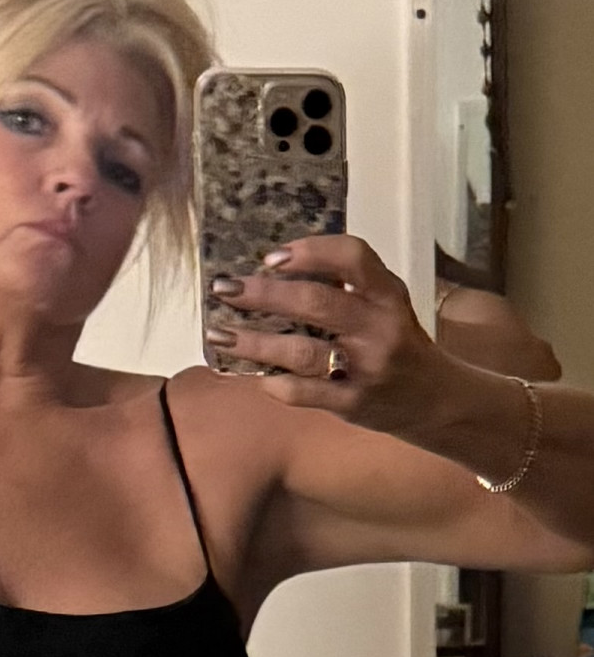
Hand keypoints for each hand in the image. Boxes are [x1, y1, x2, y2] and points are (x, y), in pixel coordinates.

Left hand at [206, 234, 446, 437]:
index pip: (353, 257)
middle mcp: (380, 327)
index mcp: (388, 294)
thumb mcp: (385, 305)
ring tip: (220, 335)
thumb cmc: (397, 343)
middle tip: (225, 289)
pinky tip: (255, 375)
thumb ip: (346, 287)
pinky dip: (274, 383)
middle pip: (315, 302)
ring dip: (254, 342)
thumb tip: (277, 269)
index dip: (310, 252)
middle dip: (262, 294)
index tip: (271, 257)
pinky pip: (304, 392)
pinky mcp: (354, 404)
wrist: (435, 402)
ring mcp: (367, 368)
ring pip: (301, 351)